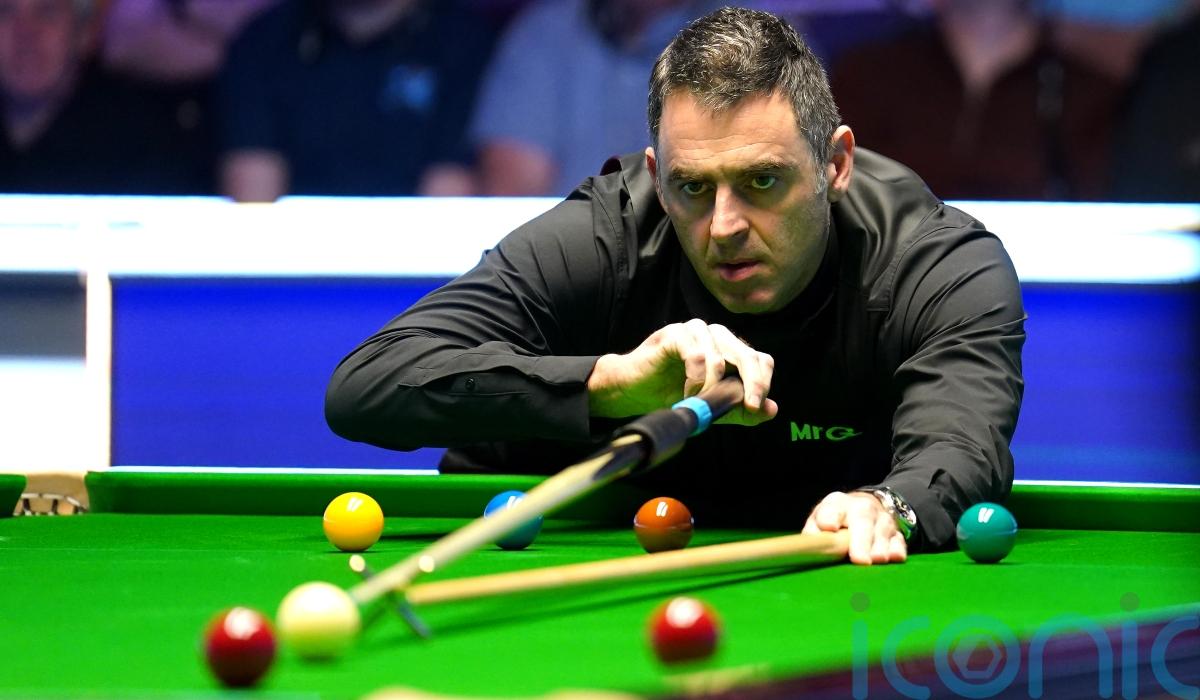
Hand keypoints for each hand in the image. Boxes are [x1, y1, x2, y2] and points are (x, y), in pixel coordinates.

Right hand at [587, 319, 776, 425]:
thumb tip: (772, 410)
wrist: (632, 390)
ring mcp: (696, 331)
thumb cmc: (669, 393)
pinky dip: (695, 380)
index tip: (756, 408)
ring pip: (722, 358)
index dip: (762, 382)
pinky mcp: (676, 333)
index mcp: (730, 350)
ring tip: (699, 402)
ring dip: (713, 388)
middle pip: (748, 355)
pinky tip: (686, 393)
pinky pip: (696, 356)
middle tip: (749, 407)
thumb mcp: (711, 406)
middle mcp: (717, 336)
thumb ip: (739, 408)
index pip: (760, 360)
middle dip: (752, 384)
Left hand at [803, 491, 906, 564]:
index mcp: (837, 504)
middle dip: (861, 541)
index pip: (832, 509)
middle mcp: (862, 507)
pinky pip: (899, 541)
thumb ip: (813, 533)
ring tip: (876, 559)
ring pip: (883, 531)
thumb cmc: (837, 519)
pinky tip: (894, 557)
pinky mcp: (896, 533)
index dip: (830, 517)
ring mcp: (881, 519)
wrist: (866, 506)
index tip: (828, 527)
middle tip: (860, 559)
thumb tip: (811, 548)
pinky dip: (897, 549)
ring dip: (880, 547)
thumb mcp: (820, 520)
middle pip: (863, 520)